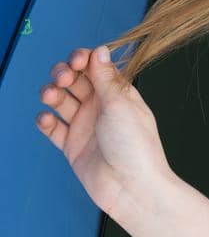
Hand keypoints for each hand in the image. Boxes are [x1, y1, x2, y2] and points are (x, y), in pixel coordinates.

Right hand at [35, 45, 171, 220]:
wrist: (130, 187)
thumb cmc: (134, 144)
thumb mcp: (120, 106)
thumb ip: (106, 79)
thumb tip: (100, 50)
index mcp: (119, 93)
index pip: (97, 68)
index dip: (84, 60)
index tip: (76, 59)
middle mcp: (101, 107)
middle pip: (76, 81)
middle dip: (65, 73)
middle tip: (63, 77)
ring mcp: (85, 126)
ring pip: (61, 102)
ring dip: (52, 94)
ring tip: (50, 96)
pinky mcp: (72, 146)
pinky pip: (53, 129)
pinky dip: (46, 121)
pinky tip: (46, 119)